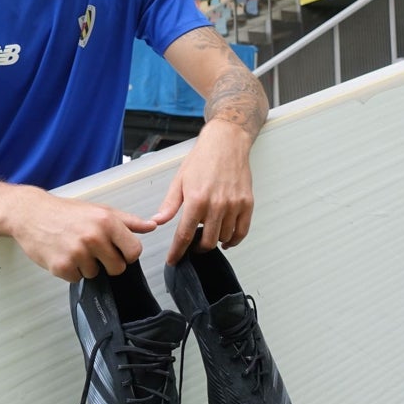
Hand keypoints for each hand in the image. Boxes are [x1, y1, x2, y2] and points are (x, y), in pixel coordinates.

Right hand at [7, 186, 157, 281]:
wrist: (31, 213)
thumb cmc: (67, 212)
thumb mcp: (100, 210)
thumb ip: (128, 221)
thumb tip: (153, 225)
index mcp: (107, 221)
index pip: (134, 252)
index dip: (126, 254)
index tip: (116, 250)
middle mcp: (94, 237)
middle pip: (117, 268)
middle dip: (107, 263)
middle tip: (92, 249)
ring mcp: (77, 253)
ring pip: (95, 274)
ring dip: (86, 266)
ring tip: (73, 248)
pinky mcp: (61, 266)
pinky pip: (77, 279)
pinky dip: (70, 271)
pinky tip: (63, 254)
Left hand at [151, 119, 254, 264]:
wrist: (226, 143)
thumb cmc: (201, 160)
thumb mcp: (179, 180)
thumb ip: (169, 205)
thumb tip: (156, 222)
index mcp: (196, 200)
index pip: (184, 235)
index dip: (177, 252)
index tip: (173, 260)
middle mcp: (216, 205)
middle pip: (206, 242)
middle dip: (197, 249)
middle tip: (192, 245)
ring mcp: (234, 205)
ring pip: (223, 238)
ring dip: (214, 240)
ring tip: (208, 232)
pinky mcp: (247, 204)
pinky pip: (242, 231)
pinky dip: (234, 240)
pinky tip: (226, 239)